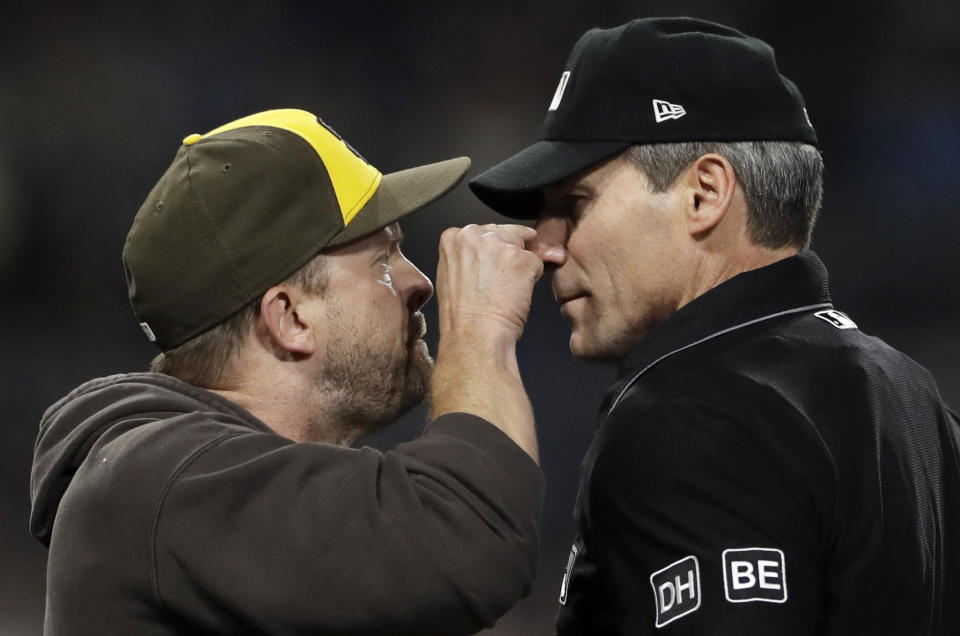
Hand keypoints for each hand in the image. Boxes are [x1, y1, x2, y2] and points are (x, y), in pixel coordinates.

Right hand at [437, 224, 543, 342]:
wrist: (473, 337)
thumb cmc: (462, 317)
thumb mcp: (453, 276)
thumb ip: (471, 256)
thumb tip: (498, 251)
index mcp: (453, 237)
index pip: (484, 232)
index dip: (492, 253)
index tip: (487, 271)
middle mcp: (474, 234)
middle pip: (506, 235)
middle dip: (508, 257)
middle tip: (497, 286)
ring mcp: (499, 245)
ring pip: (523, 249)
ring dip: (520, 270)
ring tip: (503, 293)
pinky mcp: (521, 259)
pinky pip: (538, 263)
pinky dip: (532, 281)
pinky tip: (515, 297)